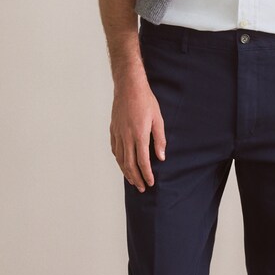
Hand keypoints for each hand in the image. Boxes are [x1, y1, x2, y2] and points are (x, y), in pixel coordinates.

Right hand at [110, 74, 165, 191]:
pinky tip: (123, 164)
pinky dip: (119, 160)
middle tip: (142, 188)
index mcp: (139, 135)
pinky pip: (115, 149)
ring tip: (133, 181)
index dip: (147, 174)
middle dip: (136, 178)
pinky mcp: (113, 130)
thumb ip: (159, 140)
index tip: (150, 183)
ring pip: (120, 159)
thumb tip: (161, 157)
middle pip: (130, 164)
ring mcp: (118, 134)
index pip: (142, 161)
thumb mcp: (158, 119)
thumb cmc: (146, 101)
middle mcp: (126, 137)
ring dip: (126, 172)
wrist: (128, 87)